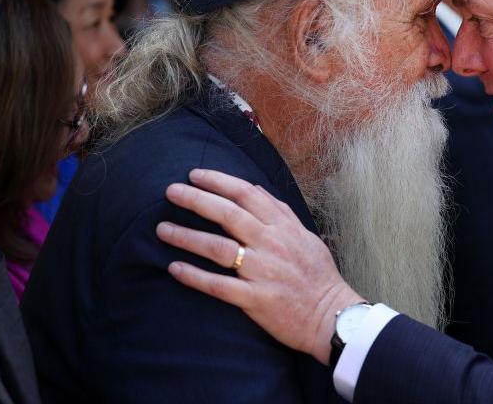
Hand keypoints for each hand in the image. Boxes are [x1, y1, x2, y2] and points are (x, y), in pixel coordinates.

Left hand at [156, 168, 364, 364]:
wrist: (330, 315)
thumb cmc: (317, 276)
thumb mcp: (305, 236)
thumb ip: (280, 212)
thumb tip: (255, 190)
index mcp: (283, 227)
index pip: (246, 194)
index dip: (218, 181)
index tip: (195, 175)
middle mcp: (272, 244)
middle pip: (227, 214)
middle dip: (195, 200)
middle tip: (170, 192)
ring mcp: (263, 271)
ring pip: (218, 248)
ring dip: (186, 237)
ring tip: (162, 229)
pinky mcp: (255, 299)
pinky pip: (218, 285)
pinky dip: (194, 276)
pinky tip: (174, 268)